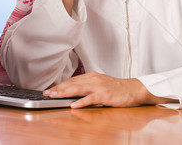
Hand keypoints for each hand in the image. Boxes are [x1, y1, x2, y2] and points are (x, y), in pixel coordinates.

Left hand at [43, 72, 172, 108]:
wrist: (135, 89)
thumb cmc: (117, 89)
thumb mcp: (100, 84)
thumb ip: (87, 86)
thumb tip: (73, 91)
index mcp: (92, 76)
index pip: (72, 80)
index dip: (60, 85)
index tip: (49, 90)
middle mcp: (94, 79)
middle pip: (72, 83)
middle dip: (58, 89)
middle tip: (46, 93)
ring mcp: (99, 87)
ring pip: (78, 89)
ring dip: (64, 93)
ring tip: (54, 96)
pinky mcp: (105, 96)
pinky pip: (91, 99)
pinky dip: (81, 102)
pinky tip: (74, 105)